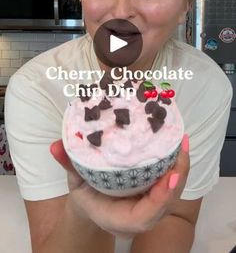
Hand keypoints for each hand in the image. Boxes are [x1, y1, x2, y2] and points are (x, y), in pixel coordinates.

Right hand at [50, 135, 189, 238]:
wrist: (91, 206)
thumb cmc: (84, 195)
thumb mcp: (74, 181)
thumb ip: (68, 165)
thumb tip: (55, 146)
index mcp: (117, 218)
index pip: (143, 216)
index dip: (160, 199)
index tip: (171, 176)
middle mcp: (137, 216)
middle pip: (165, 203)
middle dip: (177, 176)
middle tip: (180, 147)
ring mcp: (148, 206)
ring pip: (171, 193)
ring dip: (180, 168)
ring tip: (182, 140)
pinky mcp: (153, 194)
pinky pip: (168, 184)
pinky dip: (175, 165)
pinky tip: (177, 143)